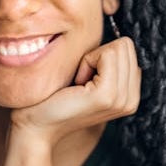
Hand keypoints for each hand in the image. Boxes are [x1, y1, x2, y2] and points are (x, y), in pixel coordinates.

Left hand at [10, 37, 140, 146]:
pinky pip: (107, 54)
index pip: (128, 50)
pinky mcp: (108, 95)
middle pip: (126, 46)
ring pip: (119, 47)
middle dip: (97, 56)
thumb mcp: (85, 80)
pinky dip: (87, 61)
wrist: (34, 127)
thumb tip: (113, 38)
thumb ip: (105, 65)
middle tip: (78, 81)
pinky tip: (75, 84)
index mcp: (129, 95)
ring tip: (77, 84)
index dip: (99, 56)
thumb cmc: (51, 99)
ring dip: (91, 59)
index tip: (81, 79)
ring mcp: (122, 99)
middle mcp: (131, 99)